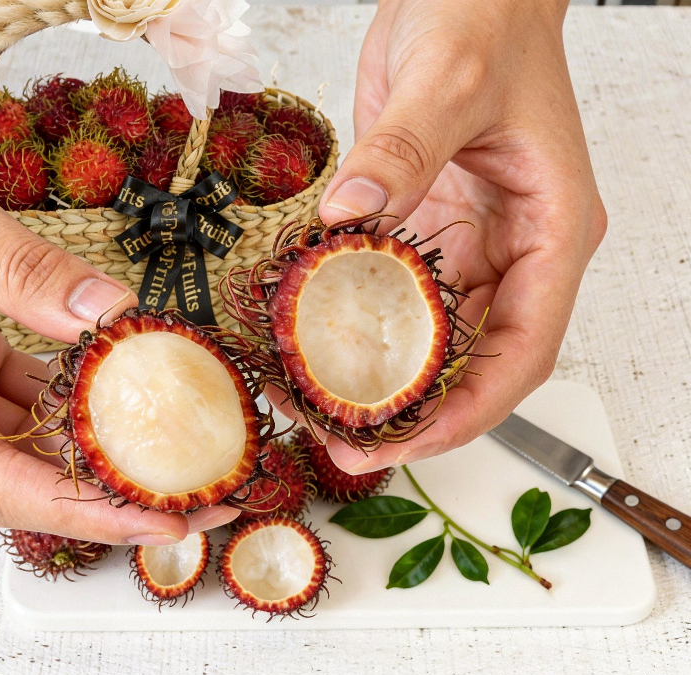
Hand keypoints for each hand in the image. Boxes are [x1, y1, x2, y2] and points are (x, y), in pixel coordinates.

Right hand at [0, 0, 238, 543]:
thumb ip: (29, 272)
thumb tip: (114, 317)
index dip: (78, 509)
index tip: (155, 517)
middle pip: (4, 479)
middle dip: (97, 495)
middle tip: (189, 498)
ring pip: (12, 445)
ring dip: (86, 452)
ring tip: (167, 455)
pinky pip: (8, 399)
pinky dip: (63, 402)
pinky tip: (118, 395)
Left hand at [305, 0, 606, 471]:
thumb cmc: (486, 18)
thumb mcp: (448, 80)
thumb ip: (402, 150)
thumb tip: (350, 217)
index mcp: (549, 230)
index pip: (522, 348)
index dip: (471, 410)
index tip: (408, 441)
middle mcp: (513, 247)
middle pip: (473, 360)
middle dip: (416, 413)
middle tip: (345, 445)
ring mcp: (468, 239)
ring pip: (430, 335)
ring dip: (381, 377)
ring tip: (319, 409)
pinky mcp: (424, 222)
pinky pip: (393, 290)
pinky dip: (357, 323)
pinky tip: (312, 342)